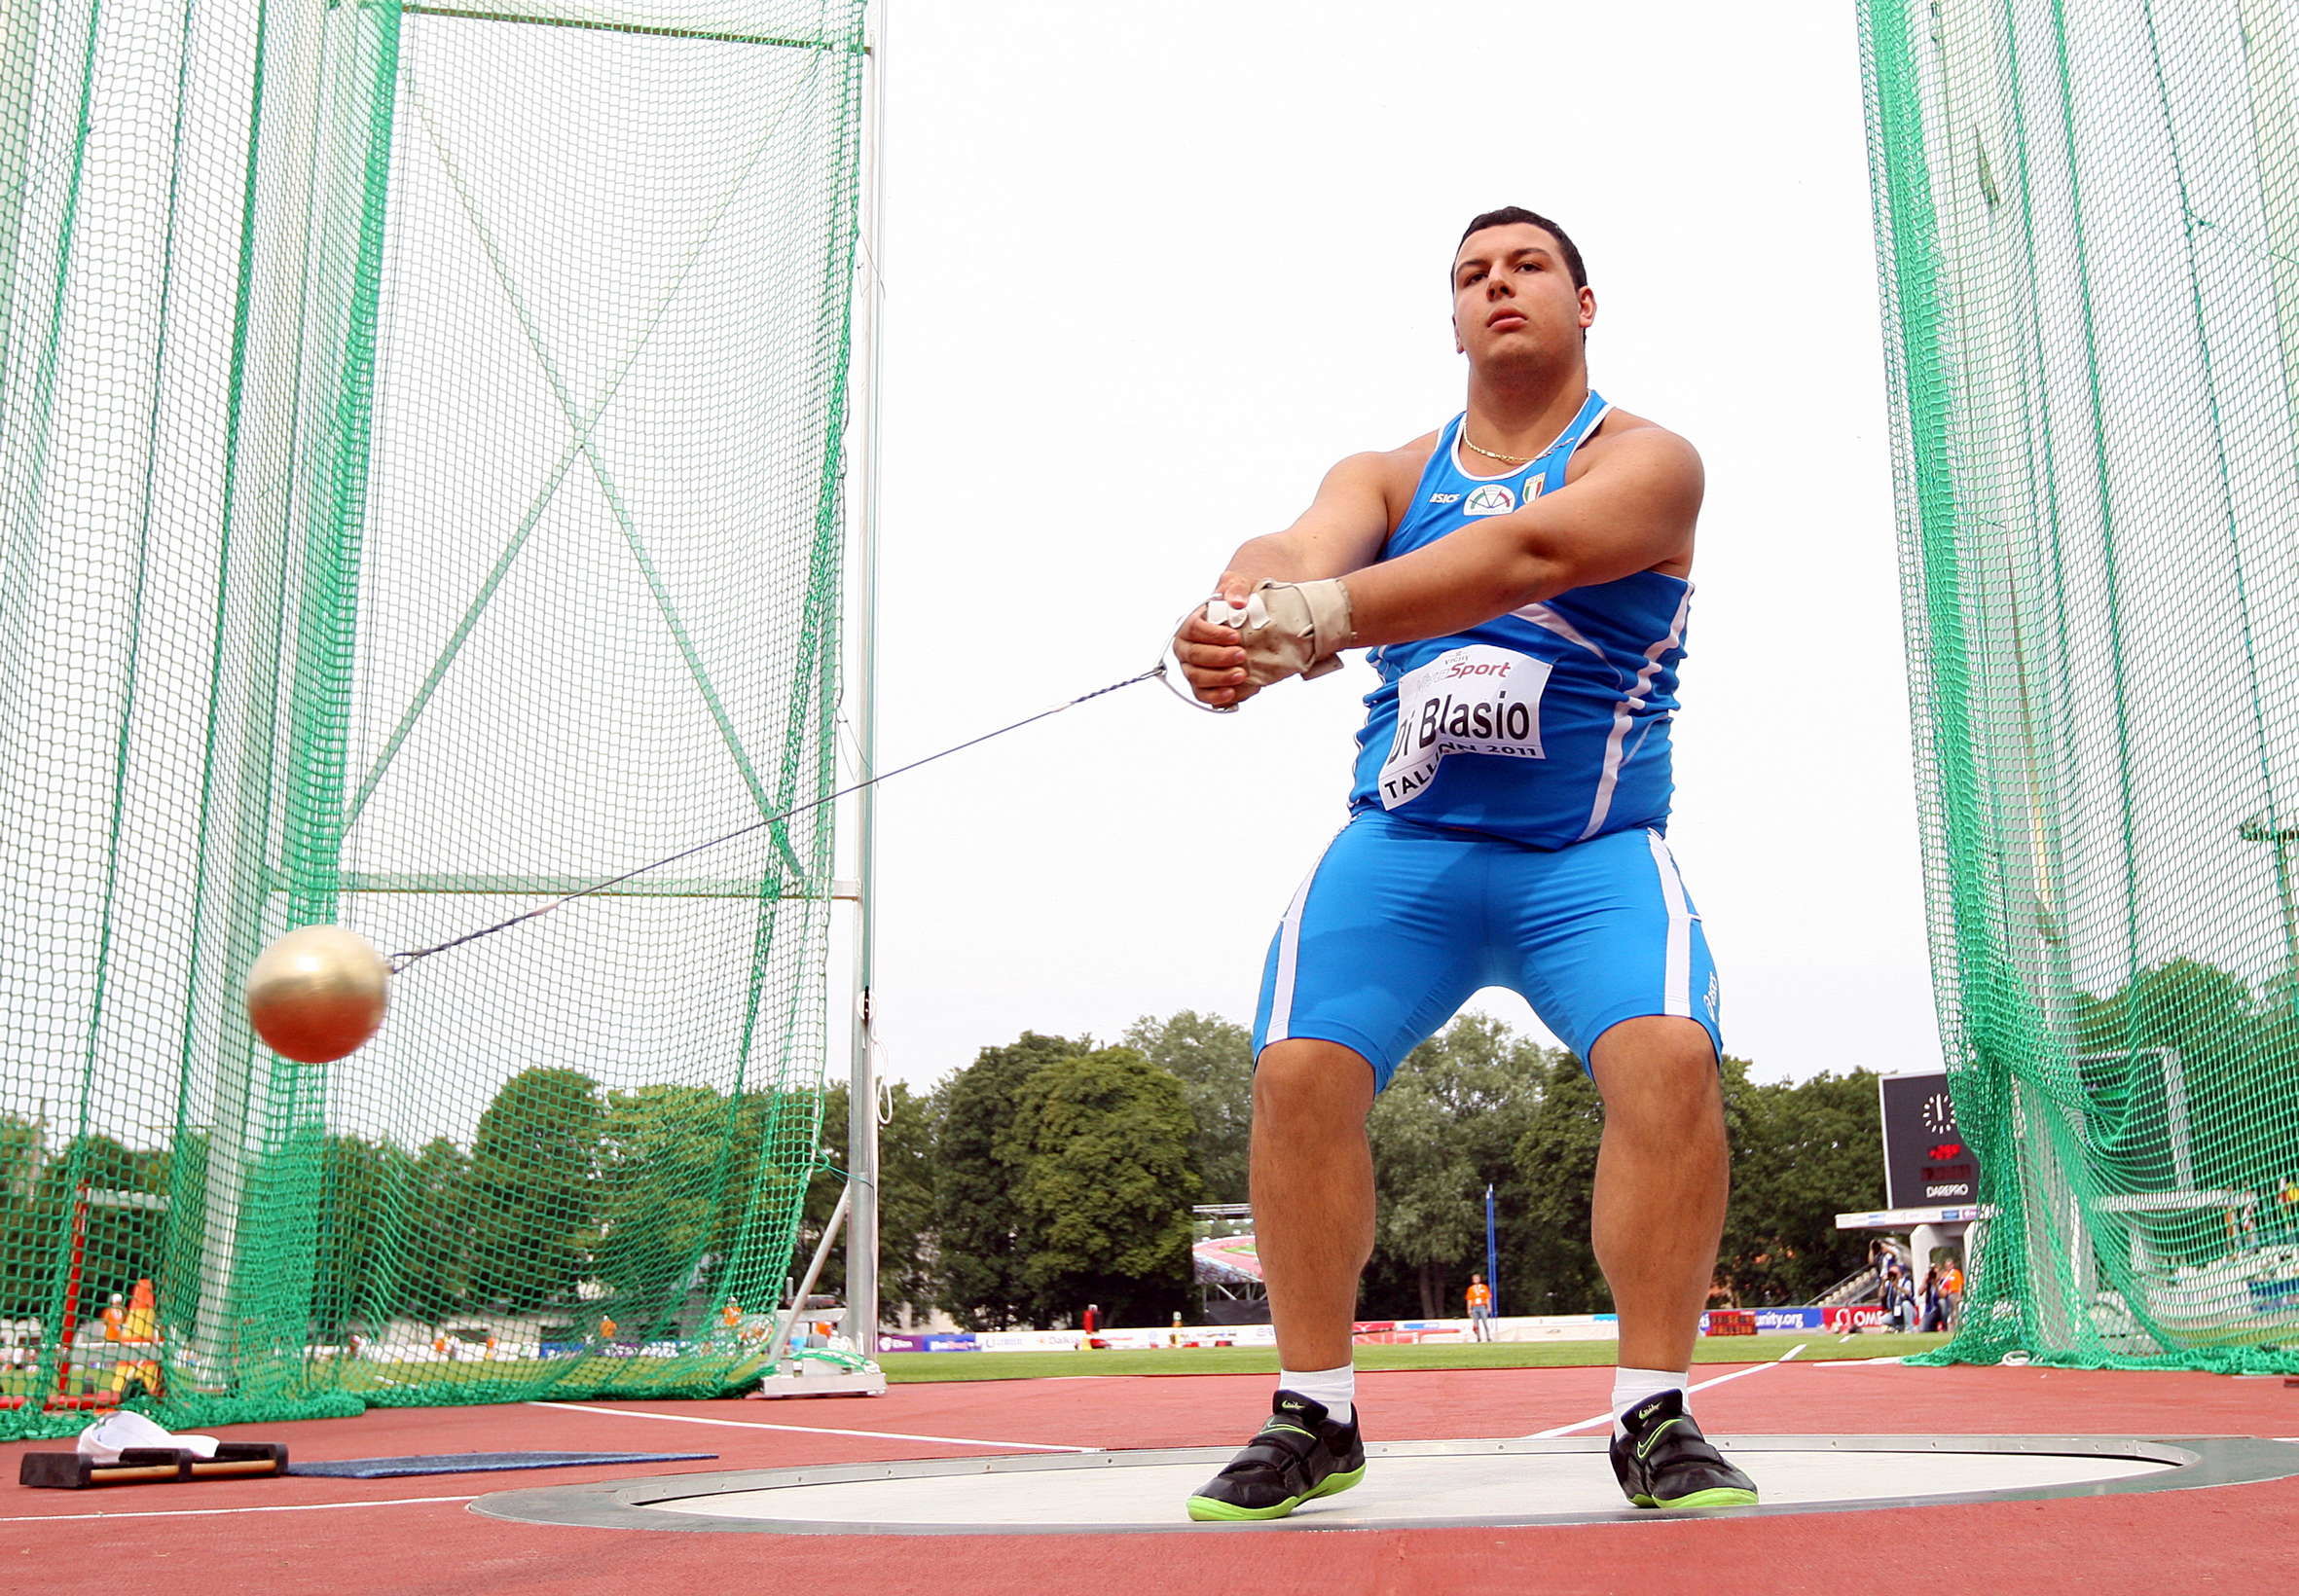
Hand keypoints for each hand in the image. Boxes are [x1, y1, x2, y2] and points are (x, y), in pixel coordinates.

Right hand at [1173, 590, 1257, 708]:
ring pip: (1197, 676)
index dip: (1213, 634)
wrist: (1245, 621)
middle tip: (1241, 655)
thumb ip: (1235, 587)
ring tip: (1241, 674)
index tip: (1235, 636)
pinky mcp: (1201, 684)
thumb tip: (1236, 601)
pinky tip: (1231, 693)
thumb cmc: (1236, 603)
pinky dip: (1215, 696)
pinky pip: (1202, 694)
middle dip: (1219, 657)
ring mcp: (1191, 667)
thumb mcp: (1237, 587)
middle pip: (1194, 655)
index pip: (1193, 629)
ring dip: (1219, 677)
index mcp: (1188, 623)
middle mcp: (1185, 647)